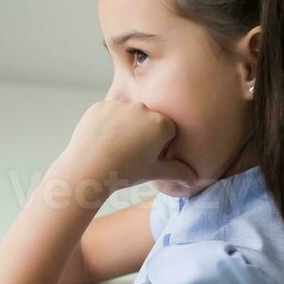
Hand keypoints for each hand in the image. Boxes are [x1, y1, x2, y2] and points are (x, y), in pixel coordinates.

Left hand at [61, 100, 193, 192]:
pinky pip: (107, 112)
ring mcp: (120, 105)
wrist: (88, 169)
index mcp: (161, 123)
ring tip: (114, 147)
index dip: (157, 145)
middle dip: (142, 133)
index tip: (145, 156)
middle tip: (128, 152)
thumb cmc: (124, 172)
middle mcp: (143, 109)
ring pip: (127, 114)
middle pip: (147, 120)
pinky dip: (106, 123)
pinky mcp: (100, 105)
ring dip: (124, 126)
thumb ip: (178, 172)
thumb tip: (195, 178)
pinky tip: (101, 140)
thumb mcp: (155, 173)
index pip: (166, 130)